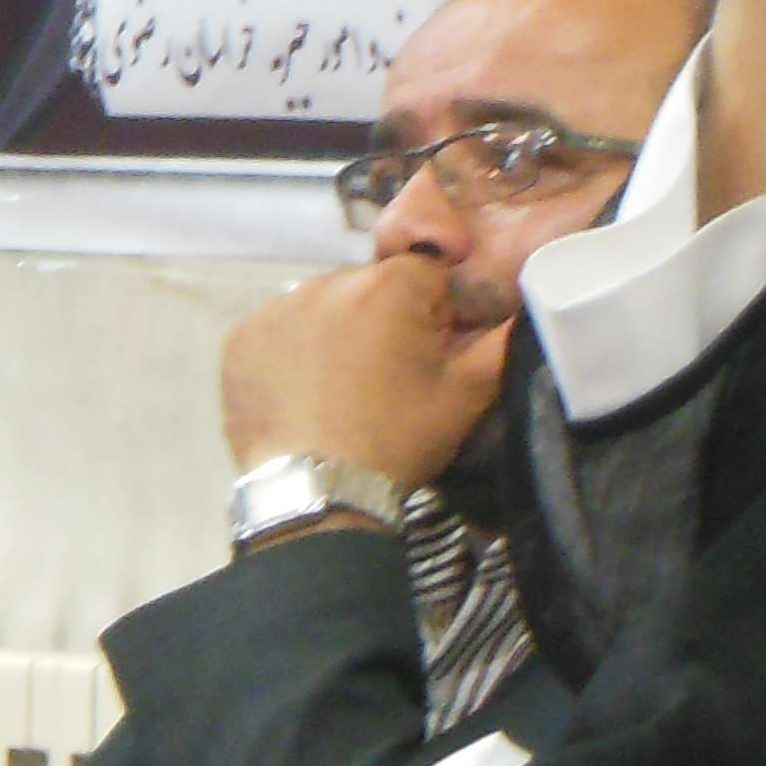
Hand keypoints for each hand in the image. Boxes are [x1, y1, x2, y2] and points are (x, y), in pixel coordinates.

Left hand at [219, 256, 510, 491]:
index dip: (431, 313)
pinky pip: (277, 331)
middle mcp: (327, 282)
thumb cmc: (397, 442)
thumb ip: (501, 342)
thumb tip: (525, 307)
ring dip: (334, 332)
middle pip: (369, 286)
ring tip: (339, 391)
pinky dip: (290, 353)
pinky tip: (301, 394)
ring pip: (321, 306)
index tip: (427, 354)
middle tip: (384, 380)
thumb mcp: (465, 397)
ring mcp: (277, 308)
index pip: (424, 272)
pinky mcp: (240, 339)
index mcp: (389, 287)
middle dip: (381, 319)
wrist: (318, 493)